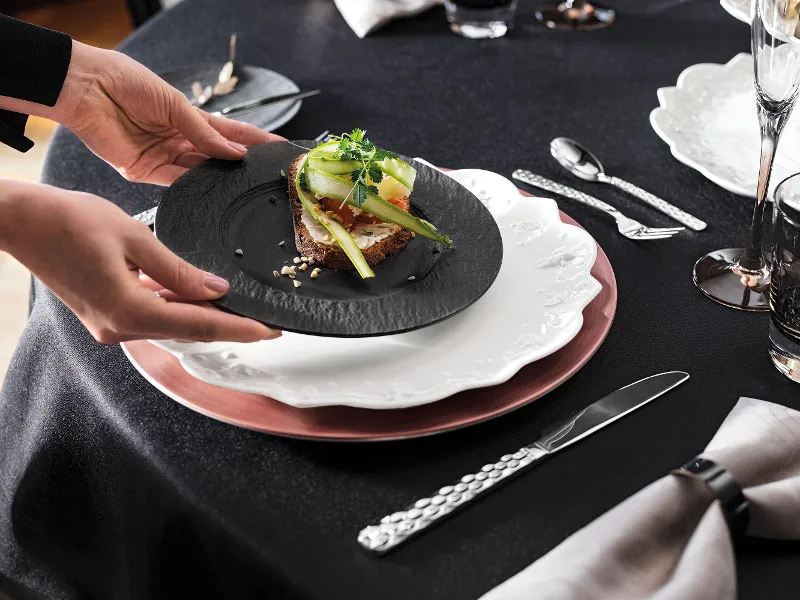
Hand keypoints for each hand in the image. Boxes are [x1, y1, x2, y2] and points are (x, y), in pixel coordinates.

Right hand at [0, 181, 279, 343]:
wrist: (21, 222)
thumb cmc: (69, 221)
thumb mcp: (136, 238)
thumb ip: (179, 269)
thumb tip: (216, 289)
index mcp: (130, 311)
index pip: (201, 325)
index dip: (240, 328)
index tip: (271, 331)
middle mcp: (120, 328)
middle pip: (189, 330)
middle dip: (229, 327)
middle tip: (265, 323)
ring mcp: (110, 325)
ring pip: (172, 325)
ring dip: (205, 319)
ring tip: (241, 312)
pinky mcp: (106, 315)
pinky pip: (152, 316)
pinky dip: (178, 310)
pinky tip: (199, 299)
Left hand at [51, 41, 284, 184]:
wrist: (86, 87)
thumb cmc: (127, 82)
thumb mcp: (174, 103)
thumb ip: (205, 132)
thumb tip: (235, 153)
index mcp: (187, 117)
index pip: (228, 132)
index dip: (253, 140)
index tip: (277, 148)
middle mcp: (177, 139)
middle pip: (216, 156)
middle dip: (240, 163)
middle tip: (265, 172)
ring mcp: (162, 157)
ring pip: (199, 171)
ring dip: (219, 176)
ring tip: (243, 180)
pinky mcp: (144, 171)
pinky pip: (175, 182)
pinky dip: (194, 185)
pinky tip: (213, 186)